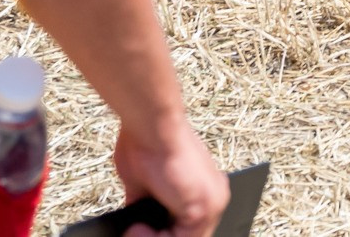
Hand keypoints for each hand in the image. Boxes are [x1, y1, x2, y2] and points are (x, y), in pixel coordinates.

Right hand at [113, 118, 229, 236]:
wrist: (152, 124)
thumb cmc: (145, 143)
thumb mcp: (143, 184)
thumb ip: (147, 205)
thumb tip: (137, 226)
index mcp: (206, 189)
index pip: (188, 227)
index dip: (163, 232)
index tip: (140, 229)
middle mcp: (215, 197)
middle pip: (188, 234)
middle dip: (158, 236)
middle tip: (134, 231)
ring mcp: (212, 204)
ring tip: (133, 230)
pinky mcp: (200, 209)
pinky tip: (136, 228)